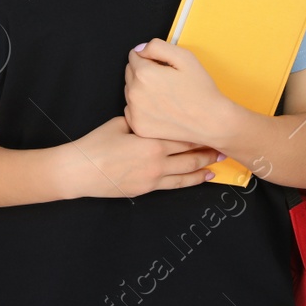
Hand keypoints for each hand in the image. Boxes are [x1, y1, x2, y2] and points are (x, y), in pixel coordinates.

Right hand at [71, 116, 219, 197]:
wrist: (81, 171)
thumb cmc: (97, 144)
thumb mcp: (121, 123)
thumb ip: (142, 120)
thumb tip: (155, 116)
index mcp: (151, 141)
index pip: (183, 135)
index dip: (200, 131)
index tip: (213, 126)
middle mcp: (157, 161)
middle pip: (190, 154)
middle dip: (208, 150)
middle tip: (224, 145)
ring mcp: (153, 178)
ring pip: (186, 172)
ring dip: (204, 166)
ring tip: (219, 162)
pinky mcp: (147, 188)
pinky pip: (175, 185)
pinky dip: (191, 181)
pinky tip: (203, 178)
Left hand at [124, 39, 232, 146]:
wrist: (211, 122)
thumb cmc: (200, 90)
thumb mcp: (185, 57)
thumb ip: (157, 46)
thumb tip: (140, 49)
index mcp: (144, 73)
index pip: (134, 56)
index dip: (150, 58)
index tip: (163, 67)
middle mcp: (134, 93)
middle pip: (129, 72)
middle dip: (144, 72)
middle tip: (166, 81)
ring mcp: (135, 112)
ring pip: (130, 91)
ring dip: (141, 90)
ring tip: (165, 96)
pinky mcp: (138, 127)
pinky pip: (131, 110)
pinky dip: (141, 108)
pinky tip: (160, 109)